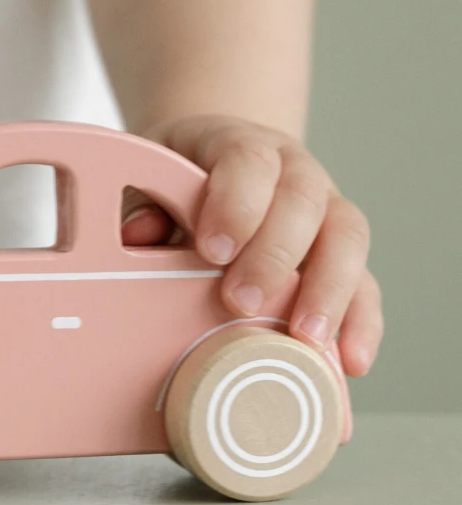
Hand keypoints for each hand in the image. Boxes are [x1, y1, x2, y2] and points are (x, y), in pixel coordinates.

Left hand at [122, 116, 380, 375]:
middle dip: (274, 255)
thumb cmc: (177, 179)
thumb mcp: (150, 178)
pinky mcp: (342, 254)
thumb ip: (144, 202)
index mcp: (240, 144)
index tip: (212, 251)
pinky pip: (365, 283)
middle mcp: (293, 170)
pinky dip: (361, 322)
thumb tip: (139, 234)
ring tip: (305, 338)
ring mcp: (326, 209)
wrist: (213, 164)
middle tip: (241, 302)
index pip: (249, 161)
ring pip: (346, 238)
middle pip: (303, 200)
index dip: (235, 204)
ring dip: (328, 291)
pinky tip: (350, 360)